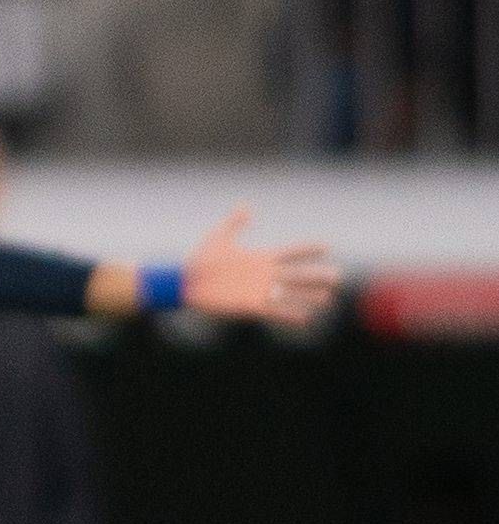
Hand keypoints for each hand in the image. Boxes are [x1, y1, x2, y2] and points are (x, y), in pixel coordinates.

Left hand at [182, 208, 341, 327]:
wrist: (186, 282)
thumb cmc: (200, 260)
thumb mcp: (219, 238)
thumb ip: (235, 223)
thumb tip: (245, 205)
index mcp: (260, 258)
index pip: (290, 253)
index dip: (307, 250)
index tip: (327, 247)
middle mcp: (264, 276)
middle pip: (296, 275)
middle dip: (316, 277)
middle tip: (337, 277)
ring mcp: (258, 292)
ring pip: (289, 294)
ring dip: (307, 297)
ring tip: (326, 298)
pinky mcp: (249, 307)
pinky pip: (273, 312)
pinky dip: (288, 315)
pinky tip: (305, 318)